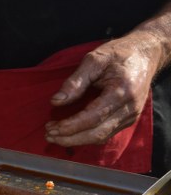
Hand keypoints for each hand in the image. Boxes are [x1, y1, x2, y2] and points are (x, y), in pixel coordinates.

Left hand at [45, 33, 161, 146]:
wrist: (145, 55)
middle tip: (48, 134)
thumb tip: (56, 101)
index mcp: (122, 91)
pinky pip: (105, 134)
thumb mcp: (95, 59)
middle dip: (70, 138)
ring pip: (101, 137)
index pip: (93, 117)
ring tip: (54, 135)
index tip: (51, 127)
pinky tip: (70, 133)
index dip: (70, 126)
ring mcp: (131, 115)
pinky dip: (86, 136)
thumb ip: (75, 81)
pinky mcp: (128, 119)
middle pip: (97, 133)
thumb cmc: (119, 54)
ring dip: (76, 140)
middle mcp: (129, 107)